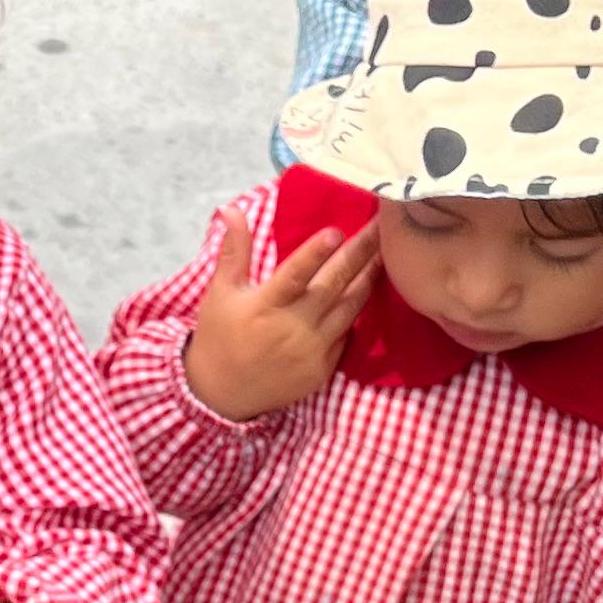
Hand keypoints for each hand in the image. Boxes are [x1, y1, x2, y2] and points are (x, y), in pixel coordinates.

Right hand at [183, 212, 379, 423]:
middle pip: (332, 285)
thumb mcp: (220, 292)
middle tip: (380, 228)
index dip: (315, 253)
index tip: (337, 231)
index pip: (295, 275)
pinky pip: (346, 336)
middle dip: (358, 254)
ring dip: (367, 280)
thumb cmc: (220, 336)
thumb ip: (233, 250)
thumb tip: (231, 208)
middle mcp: (291, 328)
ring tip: (383, 255)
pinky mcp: (322, 369)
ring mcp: (311, 351)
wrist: (222, 395)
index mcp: (264, 306)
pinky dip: (356, 314)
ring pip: (347, 309)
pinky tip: (368, 292)